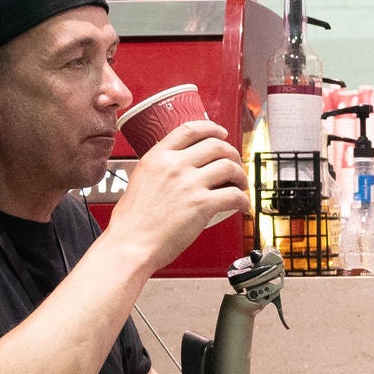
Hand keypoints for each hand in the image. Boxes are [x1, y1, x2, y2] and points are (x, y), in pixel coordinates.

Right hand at [100, 120, 250, 269]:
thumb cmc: (132, 221)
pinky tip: (242, 206)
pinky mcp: (202, 205)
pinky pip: (234, 195)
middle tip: (235, 164)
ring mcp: (189, 184)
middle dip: (232, 154)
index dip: (212, 128)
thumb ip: (160, 168)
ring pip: (229, 167)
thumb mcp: (140, 179)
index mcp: (158, 157)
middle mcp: (175, 165)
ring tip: (241, 186)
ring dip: (241, 176)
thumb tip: (179, 167)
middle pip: (216, 146)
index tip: (221, 134)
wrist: (130, 244)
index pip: (191, 130)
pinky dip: (243, 200)